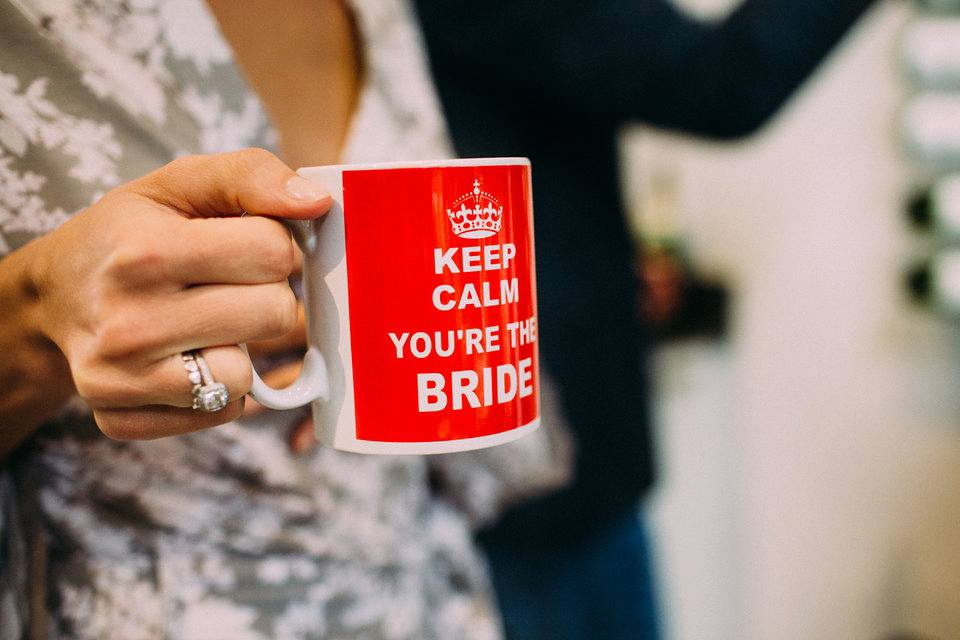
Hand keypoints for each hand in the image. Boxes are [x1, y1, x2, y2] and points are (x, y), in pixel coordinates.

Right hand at [27, 148, 329, 439]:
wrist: (55, 293)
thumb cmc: (131, 232)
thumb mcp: (180, 183)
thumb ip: (251, 176)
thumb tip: (317, 203)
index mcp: (145, 252)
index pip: (273, 253)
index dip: (272, 244)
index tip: (242, 244)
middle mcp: (127, 322)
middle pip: (272, 315)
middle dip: (265, 294)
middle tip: (226, 285)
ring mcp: (120, 379)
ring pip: (246, 376)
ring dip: (241, 348)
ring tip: (205, 322)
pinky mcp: (120, 418)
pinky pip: (221, 413)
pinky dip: (218, 388)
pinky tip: (188, 356)